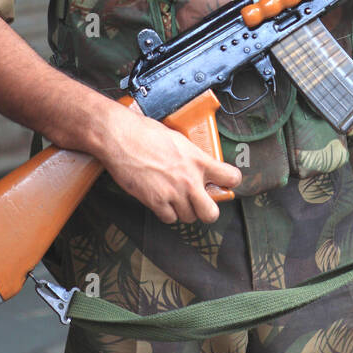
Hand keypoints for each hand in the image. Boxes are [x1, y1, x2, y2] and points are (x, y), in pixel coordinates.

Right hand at [100, 100, 241, 224]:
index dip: (229, 183)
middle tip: (199, 204)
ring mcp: (173, 193)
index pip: (231, 177)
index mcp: (199, 160)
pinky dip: (166, 213)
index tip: (223, 184)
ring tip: (174, 198)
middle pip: (211, 213)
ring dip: (182, 210)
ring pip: (188, 218)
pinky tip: (161, 201)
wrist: (121, 138)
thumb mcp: (178, 139)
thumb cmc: (145, 133)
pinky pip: (169, 219)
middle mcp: (190, 179)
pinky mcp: (156, 201)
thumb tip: (199, 166)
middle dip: (207, 211)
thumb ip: (192, 157)